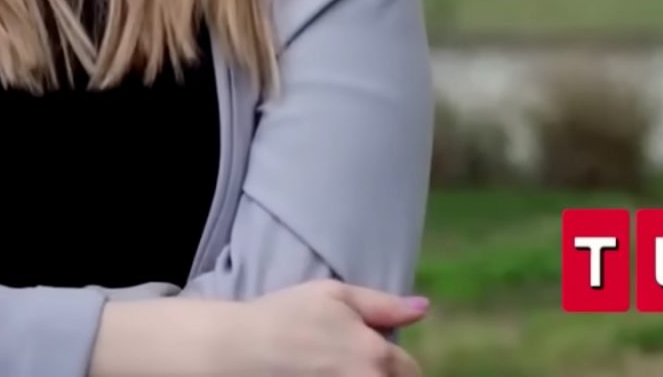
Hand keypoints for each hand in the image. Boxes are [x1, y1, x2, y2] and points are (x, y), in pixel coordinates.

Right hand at [223, 280, 427, 376]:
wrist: (238, 348)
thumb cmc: (285, 315)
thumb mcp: (333, 295)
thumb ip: (382, 304)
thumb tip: (423, 308)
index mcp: (376, 354)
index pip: (409, 369)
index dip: (393, 362)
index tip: (369, 357)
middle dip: (379, 374)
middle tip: (347, 364)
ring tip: (333, 370)